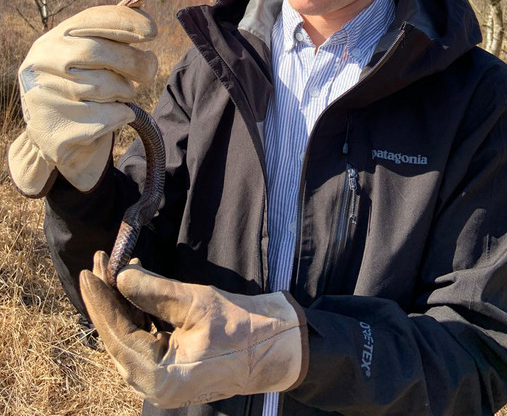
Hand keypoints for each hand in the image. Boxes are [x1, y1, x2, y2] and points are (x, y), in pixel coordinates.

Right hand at [8, 1, 156, 196]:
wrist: (59, 137)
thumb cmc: (85, 87)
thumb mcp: (93, 56)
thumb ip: (115, 31)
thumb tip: (141, 0)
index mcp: (53, 39)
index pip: (91, 19)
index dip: (126, 21)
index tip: (152, 31)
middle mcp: (41, 63)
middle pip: (98, 52)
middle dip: (132, 61)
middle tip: (148, 72)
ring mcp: (43, 95)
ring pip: (103, 86)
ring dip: (126, 92)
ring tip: (124, 94)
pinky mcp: (54, 128)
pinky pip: (105, 117)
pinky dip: (122, 115)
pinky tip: (118, 114)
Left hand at [80, 253, 308, 409]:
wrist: (277, 347)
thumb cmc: (241, 327)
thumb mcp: (196, 303)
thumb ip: (155, 291)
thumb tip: (121, 275)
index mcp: (159, 379)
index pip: (117, 335)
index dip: (101, 301)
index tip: (88, 272)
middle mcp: (154, 385)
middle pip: (118, 336)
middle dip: (108, 298)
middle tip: (99, 262)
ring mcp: (162, 378)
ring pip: (129, 335)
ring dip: (121, 302)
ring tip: (113, 267)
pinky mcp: (170, 367)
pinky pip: (144, 337)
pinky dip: (138, 312)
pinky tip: (134, 286)